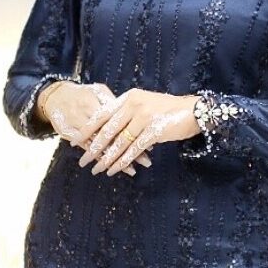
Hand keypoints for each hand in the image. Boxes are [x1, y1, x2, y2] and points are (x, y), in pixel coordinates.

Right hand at [37, 81, 152, 176]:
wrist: (55, 95)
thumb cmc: (82, 93)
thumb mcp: (98, 92)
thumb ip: (114, 102)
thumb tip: (135, 111)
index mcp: (96, 101)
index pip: (119, 119)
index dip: (135, 130)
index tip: (152, 139)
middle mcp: (87, 113)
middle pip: (112, 134)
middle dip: (130, 148)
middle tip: (146, 161)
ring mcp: (78, 124)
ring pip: (101, 146)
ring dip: (117, 159)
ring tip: (133, 170)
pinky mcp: (70, 134)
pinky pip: (88, 148)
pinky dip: (102, 159)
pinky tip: (113, 168)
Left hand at [70, 88, 199, 175]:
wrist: (193, 110)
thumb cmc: (168, 109)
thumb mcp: (144, 103)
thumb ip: (127, 111)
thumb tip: (107, 128)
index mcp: (128, 97)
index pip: (102, 114)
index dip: (87, 129)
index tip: (74, 141)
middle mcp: (133, 105)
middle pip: (107, 130)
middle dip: (93, 148)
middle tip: (83, 161)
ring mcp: (144, 118)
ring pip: (119, 143)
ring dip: (107, 159)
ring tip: (97, 170)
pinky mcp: (154, 131)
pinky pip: (133, 150)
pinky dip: (122, 162)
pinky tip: (114, 170)